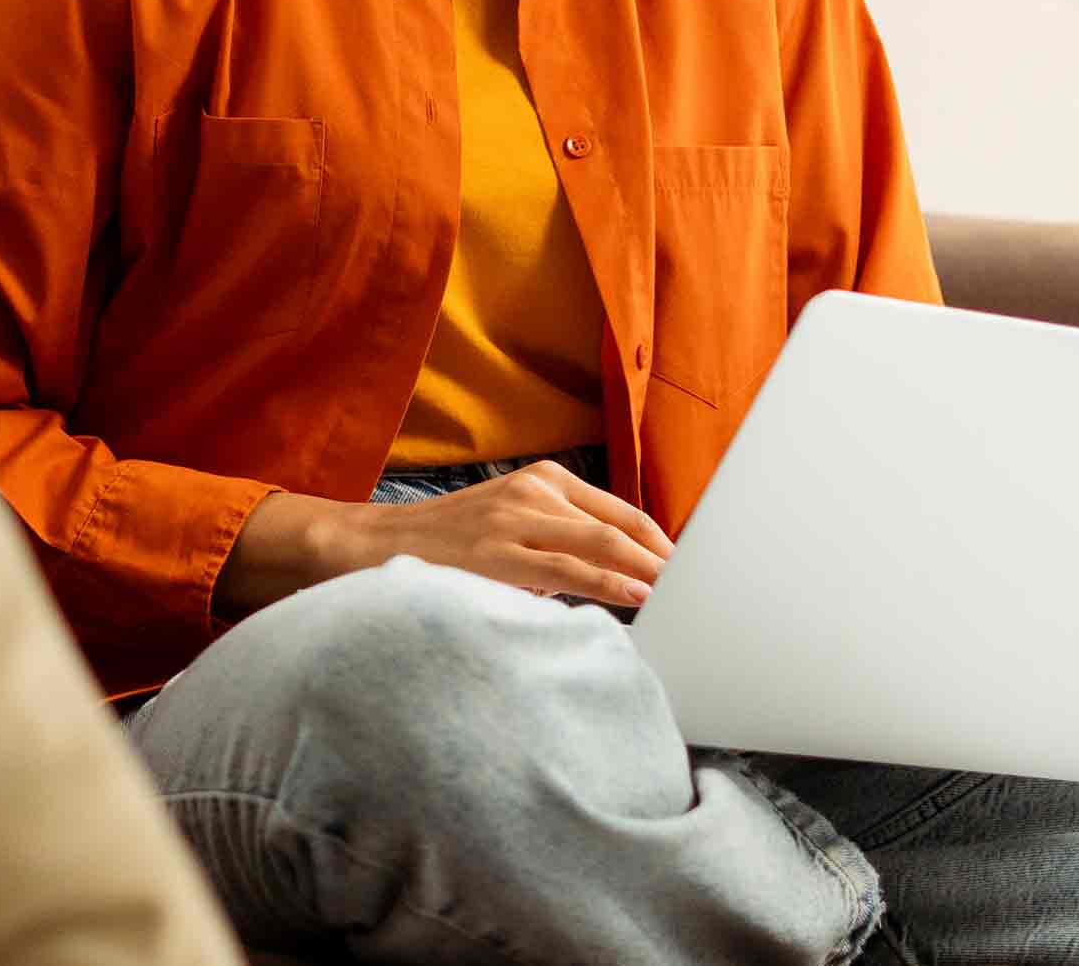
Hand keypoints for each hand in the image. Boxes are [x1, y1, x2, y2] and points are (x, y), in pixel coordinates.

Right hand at [213, 460, 672, 618]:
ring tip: (687, 595)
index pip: (621, 511)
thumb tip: (620, 575)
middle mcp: (534, 489)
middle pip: (622, 524)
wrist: (370, 547)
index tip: (695, 567)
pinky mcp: (501, 551)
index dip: (661, 542)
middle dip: (667, 558)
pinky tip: (641, 597)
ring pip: (603, 545)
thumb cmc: (447, 548)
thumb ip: (557, 541)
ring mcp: (517, 518)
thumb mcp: (507, 528)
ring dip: (650, 574)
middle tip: (708, 584)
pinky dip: (613, 583)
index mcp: (541, 479)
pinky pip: (571, 569)